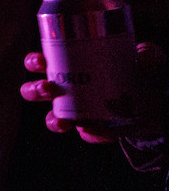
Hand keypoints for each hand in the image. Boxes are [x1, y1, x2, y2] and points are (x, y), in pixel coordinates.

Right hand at [21, 44, 164, 143]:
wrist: (159, 102)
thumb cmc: (142, 73)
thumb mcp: (146, 59)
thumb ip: (147, 55)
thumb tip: (143, 55)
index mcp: (70, 66)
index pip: (40, 63)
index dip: (33, 62)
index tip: (41, 61)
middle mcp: (67, 90)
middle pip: (35, 91)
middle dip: (35, 90)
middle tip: (48, 87)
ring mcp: (78, 112)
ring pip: (52, 118)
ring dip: (53, 120)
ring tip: (63, 121)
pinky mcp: (95, 130)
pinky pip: (88, 134)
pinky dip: (91, 133)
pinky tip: (95, 129)